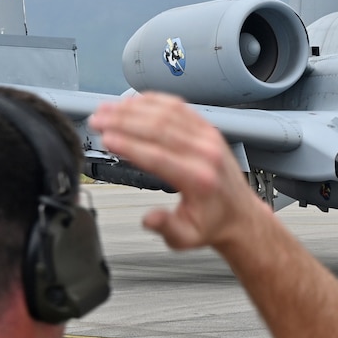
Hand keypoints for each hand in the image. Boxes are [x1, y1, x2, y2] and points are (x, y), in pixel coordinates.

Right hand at [89, 92, 264, 250]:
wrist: (239, 214)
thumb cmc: (212, 223)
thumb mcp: (186, 237)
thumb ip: (166, 228)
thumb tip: (148, 219)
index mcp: (199, 179)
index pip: (158, 156)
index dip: (129, 145)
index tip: (106, 138)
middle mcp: (205, 153)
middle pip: (158, 128)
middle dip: (122, 122)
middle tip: (97, 121)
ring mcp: (208, 137)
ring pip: (166, 113)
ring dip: (132, 108)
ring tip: (107, 110)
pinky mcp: (207, 128)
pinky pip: (179, 107)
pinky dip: (153, 101)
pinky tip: (132, 102)